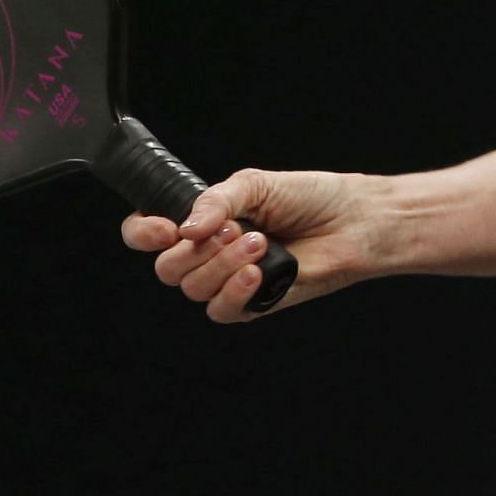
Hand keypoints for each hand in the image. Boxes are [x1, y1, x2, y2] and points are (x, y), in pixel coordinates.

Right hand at [120, 169, 372, 322]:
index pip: (148, 232)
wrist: (352, 222)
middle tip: (235, 228)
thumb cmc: (310, 198)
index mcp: (204, 219)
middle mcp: (210, 252)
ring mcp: (229, 279)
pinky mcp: (252, 304)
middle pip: (167, 267)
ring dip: (222, 264)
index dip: (144, 233)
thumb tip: (186, 227)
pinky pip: (221, 310)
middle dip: (195, 250)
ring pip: (193, 288)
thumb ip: (216, 200)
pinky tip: (257, 272)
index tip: (166, 228)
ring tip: (259, 242)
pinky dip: (234, 290)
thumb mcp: (256, 184)